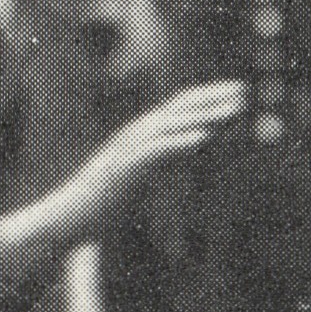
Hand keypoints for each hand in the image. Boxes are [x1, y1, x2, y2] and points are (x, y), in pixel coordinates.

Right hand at [55, 79, 246, 219]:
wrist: (65, 220)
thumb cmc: (101, 204)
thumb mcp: (140, 178)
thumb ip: (163, 163)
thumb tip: (189, 156)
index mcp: (138, 136)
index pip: (178, 108)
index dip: (208, 97)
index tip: (237, 93)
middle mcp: (134, 136)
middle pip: (179, 109)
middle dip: (213, 98)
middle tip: (245, 92)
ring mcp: (128, 150)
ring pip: (173, 125)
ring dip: (206, 116)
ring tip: (235, 111)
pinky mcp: (124, 169)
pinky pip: (157, 151)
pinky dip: (182, 142)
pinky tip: (205, 138)